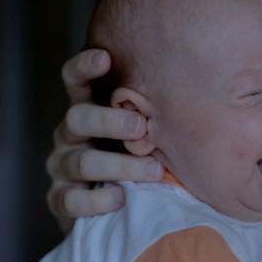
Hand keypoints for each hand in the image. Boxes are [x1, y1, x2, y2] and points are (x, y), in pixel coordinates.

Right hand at [45, 49, 163, 231]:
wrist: (121, 204)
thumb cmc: (141, 153)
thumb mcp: (147, 131)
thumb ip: (155, 112)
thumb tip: (201, 84)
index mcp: (88, 108)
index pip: (75, 79)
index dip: (84, 66)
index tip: (105, 57)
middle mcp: (70, 133)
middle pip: (77, 117)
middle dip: (109, 121)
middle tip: (141, 126)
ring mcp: (62, 166)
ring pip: (82, 161)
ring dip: (120, 165)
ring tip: (154, 171)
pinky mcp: (60, 199)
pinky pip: (72, 200)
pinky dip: (99, 200)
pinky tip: (122, 198)